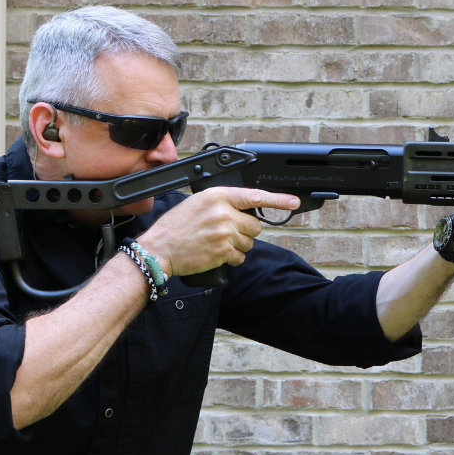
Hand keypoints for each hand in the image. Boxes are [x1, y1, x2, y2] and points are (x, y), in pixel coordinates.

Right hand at [137, 187, 299, 276]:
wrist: (159, 249)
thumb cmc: (175, 227)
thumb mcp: (197, 203)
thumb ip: (222, 203)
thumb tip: (243, 209)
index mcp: (217, 196)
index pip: (255, 196)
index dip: (279, 200)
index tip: (294, 201)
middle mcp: (223, 212)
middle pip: (255, 226)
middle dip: (245, 232)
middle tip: (225, 233)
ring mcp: (225, 233)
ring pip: (249, 242)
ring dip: (237, 246)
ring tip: (216, 243)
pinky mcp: (223, 251)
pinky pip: (240, 257)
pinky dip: (231, 258)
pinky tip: (215, 254)